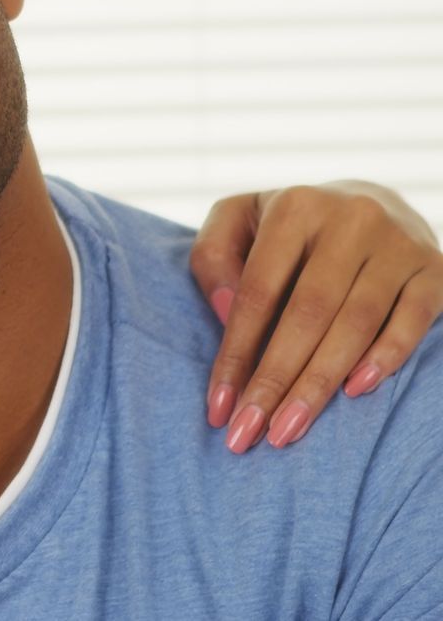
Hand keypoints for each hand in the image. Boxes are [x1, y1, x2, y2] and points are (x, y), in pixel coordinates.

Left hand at [190, 181, 441, 452]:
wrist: (371, 202)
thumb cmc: (288, 226)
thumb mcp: (238, 220)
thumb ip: (214, 257)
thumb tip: (225, 312)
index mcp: (295, 208)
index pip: (257, 292)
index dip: (235, 353)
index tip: (218, 407)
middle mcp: (350, 220)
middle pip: (307, 313)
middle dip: (275, 380)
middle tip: (249, 434)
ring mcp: (399, 244)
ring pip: (357, 323)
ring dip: (320, 383)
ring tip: (288, 429)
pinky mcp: (435, 269)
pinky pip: (414, 320)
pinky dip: (386, 357)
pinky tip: (355, 393)